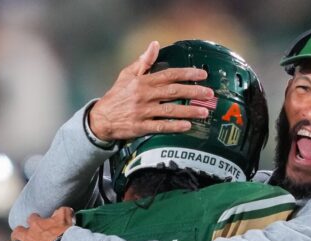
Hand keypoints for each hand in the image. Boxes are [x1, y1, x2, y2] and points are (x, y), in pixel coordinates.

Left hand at [0, 207, 74, 240]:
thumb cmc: (66, 234)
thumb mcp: (66, 218)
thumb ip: (63, 212)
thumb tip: (65, 209)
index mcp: (37, 225)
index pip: (32, 218)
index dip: (34, 220)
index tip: (36, 222)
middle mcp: (28, 237)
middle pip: (17, 233)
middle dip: (17, 235)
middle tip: (19, 238)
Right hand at [89, 41, 214, 140]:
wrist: (101, 119)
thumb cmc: (117, 95)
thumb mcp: (127, 74)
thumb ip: (144, 61)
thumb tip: (155, 44)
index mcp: (143, 81)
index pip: (169, 75)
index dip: (187, 74)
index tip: (203, 74)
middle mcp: (145, 95)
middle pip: (173, 92)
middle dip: (193, 92)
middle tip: (209, 94)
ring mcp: (143, 112)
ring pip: (170, 110)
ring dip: (188, 111)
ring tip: (204, 111)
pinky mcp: (142, 127)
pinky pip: (161, 127)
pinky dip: (174, 126)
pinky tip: (187, 126)